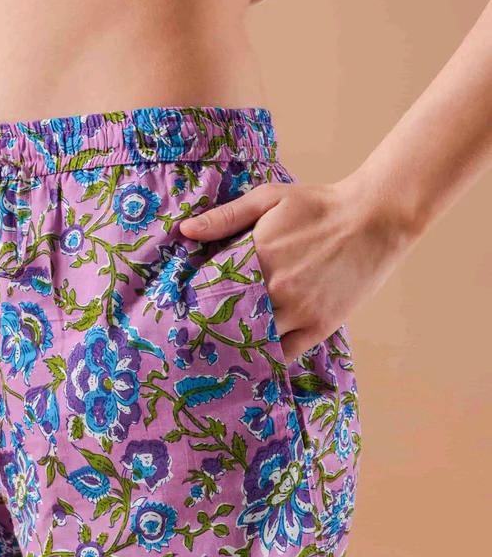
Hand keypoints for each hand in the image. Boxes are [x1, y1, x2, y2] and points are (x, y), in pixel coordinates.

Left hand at [178, 176, 412, 359]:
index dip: (196, 301)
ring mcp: (298, 310)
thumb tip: (186, 230)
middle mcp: (275, 288)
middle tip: (192, 340)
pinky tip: (254, 357)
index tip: (181, 310)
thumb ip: (226, 217)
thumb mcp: (269, 198)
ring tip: (220, 352)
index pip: (213, 289)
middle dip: (211, 328)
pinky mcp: (319, 326)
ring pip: (255, 340)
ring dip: (238, 345)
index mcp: (257, 255)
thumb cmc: (319, 205)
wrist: (376, 218)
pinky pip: (284, 353)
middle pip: (229, 319)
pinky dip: (267, 356)